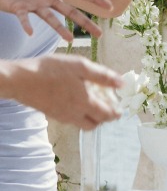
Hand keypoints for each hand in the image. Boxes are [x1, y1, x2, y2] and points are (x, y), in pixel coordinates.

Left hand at [0, 0, 112, 38]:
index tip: (110, 5)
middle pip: (71, 12)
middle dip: (85, 23)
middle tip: (99, 35)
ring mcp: (35, 6)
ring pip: (52, 19)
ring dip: (60, 29)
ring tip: (70, 39)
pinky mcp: (20, 10)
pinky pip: (25, 18)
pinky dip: (27, 25)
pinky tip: (31, 33)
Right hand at [2, 55, 123, 129]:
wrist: (21, 80)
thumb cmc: (51, 70)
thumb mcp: (80, 66)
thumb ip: (103, 76)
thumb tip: (122, 84)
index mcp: (85, 103)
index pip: (107, 116)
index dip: (116, 113)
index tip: (120, 107)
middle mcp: (75, 114)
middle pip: (95, 124)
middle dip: (104, 117)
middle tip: (107, 105)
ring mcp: (62, 116)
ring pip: (82, 124)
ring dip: (91, 117)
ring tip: (92, 101)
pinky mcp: (52, 114)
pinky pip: (71, 120)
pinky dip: (78, 114)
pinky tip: (75, 99)